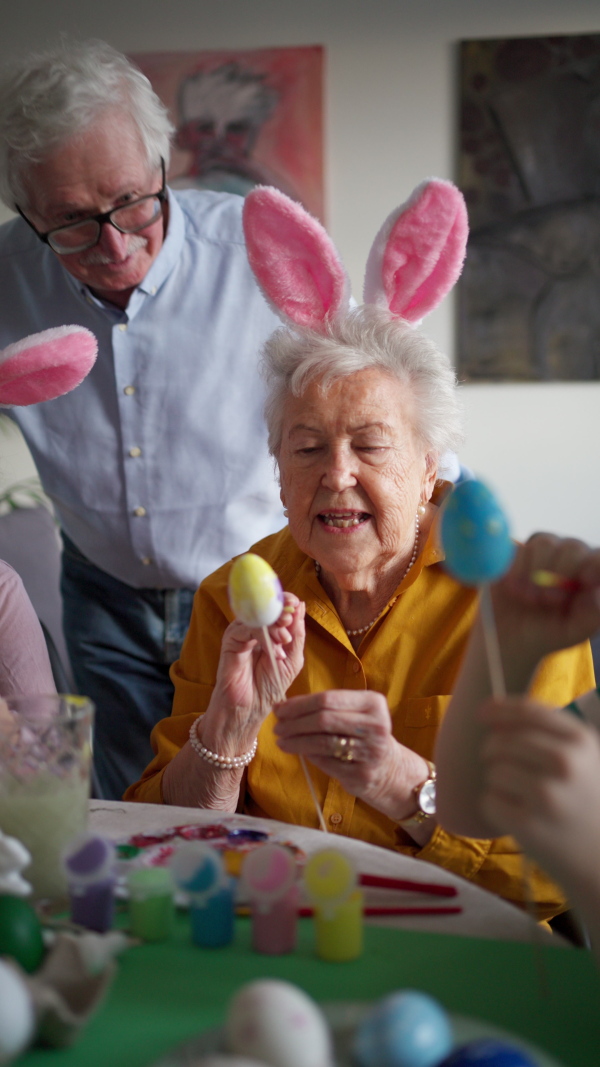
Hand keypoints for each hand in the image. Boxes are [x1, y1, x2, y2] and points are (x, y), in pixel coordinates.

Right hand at [202, 594, 304, 745]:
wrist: (251, 708)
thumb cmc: (270, 685)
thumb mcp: (292, 658)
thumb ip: (297, 633)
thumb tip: (300, 604)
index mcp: (269, 629)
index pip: (277, 605)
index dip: (286, 600)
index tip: (295, 604)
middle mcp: (254, 627)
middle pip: (266, 606)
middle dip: (281, 611)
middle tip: (289, 622)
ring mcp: (241, 632)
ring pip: (257, 615)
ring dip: (274, 625)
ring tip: (284, 641)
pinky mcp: (231, 640)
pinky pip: (246, 627)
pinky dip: (262, 635)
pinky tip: (274, 651)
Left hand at [274, 689, 429, 821]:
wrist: (390, 769)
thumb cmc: (364, 735)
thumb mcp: (356, 714)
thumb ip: (327, 707)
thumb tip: (283, 707)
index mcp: (373, 703)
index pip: (328, 699)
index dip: (299, 704)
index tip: (280, 709)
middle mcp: (375, 725)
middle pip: (324, 720)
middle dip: (295, 723)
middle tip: (277, 727)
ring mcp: (370, 751)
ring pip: (323, 742)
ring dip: (296, 741)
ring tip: (281, 741)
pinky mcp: (362, 774)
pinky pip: (326, 762)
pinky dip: (309, 755)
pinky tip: (299, 752)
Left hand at [479, 696, 599, 895]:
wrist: (599, 857)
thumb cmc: (583, 800)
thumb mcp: (581, 758)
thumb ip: (544, 732)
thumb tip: (491, 716)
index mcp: (580, 740)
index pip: (528, 711)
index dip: (499, 709)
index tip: (482, 713)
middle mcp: (565, 763)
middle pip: (501, 741)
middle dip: (494, 752)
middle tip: (507, 769)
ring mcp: (546, 794)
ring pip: (493, 770)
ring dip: (498, 782)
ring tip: (522, 797)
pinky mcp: (527, 824)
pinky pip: (488, 800)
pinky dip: (495, 807)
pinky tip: (518, 816)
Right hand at [492, 533, 599, 671]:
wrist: (505, 636)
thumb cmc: (545, 634)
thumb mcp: (570, 633)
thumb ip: (590, 617)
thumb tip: (597, 594)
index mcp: (592, 577)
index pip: (599, 559)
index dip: (594, 565)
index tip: (584, 581)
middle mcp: (572, 559)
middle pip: (573, 547)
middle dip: (558, 573)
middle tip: (545, 601)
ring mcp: (545, 551)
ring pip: (545, 542)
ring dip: (533, 573)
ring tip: (527, 599)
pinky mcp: (519, 551)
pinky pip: (519, 548)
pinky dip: (514, 569)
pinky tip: (512, 589)